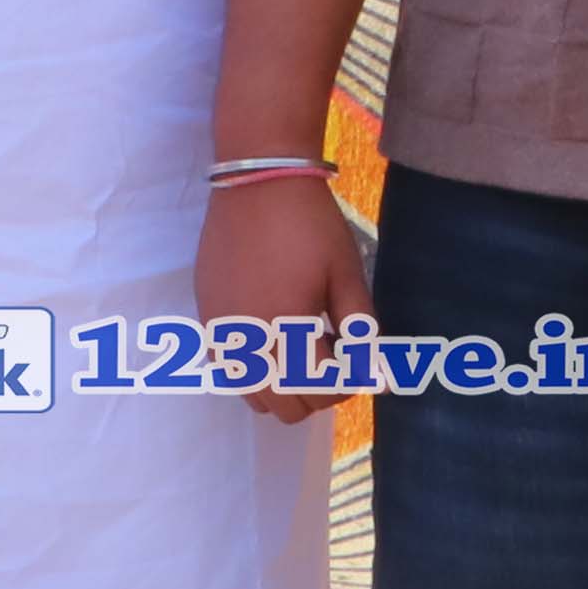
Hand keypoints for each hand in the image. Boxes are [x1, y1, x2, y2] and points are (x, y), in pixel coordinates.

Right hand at [196, 172, 374, 423]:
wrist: (257, 181)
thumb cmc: (311, 225)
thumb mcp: (347, 275)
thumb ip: (362, 330)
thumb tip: (380, 378)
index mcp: (288, 327)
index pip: (321, 390)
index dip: (349, 384)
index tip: (359, 358)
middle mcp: (248, 339)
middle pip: (285, 407)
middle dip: (317, 393)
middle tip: (334, 354)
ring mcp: (221, 331)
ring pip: (253, 396)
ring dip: (284, 387)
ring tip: (303, 344)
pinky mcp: (207, 317)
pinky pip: (229, 369)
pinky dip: (256, 369)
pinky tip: (274, 331)